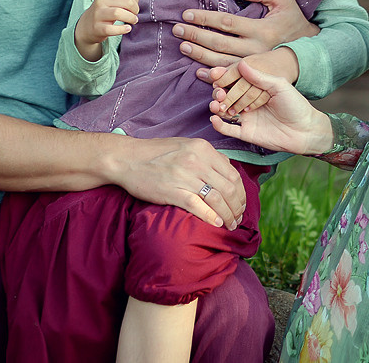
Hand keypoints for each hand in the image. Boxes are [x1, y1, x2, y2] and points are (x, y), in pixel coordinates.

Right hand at [74, 0, 138, 60]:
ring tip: (133, 21)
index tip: (133, 6)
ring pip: (118, 13)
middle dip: (135, 9)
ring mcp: (98, 14)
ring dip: (131, 18)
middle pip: (127, 1)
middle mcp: (101, 0)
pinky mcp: (98, 27)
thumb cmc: (104, 10)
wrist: (87, 25)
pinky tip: (127, 29)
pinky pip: (112, 29)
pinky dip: (123, 29)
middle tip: (135, 14)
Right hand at [112, 135, 245, 228]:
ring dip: (228, 215)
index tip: (241, 203)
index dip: (241, 192)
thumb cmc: (156, 152)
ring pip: (217, 199)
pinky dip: (211, 217)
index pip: (233, 173)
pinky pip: (198, 206)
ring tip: (230, 224)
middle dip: (238, 206)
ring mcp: (185, 176)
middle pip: (229, 188)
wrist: (127, 158)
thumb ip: (207, 155)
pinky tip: (216, 224)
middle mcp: (197, 161)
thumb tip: (227, 166)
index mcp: (203, 148)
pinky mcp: (172, 191)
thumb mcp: (186, 145)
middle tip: (238, 217)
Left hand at [174, 0, 316, 76]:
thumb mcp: (284, 0)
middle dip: (196, 35)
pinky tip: (197, 71)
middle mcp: (256, 50)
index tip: (187, 14)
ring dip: (199, 54)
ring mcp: (253, 66)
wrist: (307, 53)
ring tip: (183, 46)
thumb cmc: (293, 21)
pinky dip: (211, 75)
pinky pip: (229, 77)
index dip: (205, 18)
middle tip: (177, 30)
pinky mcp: (252, 76)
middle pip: (219, 43)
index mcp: (262, 30)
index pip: (227, 22)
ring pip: (221, 62)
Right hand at [209, 59, 331, 154]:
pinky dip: (219, 125)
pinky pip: (228, 129)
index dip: (223, 78)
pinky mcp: (246, 133)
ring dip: (217, 107)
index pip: (235, 82)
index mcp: (255, 89)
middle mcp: (248, 103)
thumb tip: (241, 63)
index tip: (215, 74)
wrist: (305, 130)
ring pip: (224, 112)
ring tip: (216, 105)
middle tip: (219, 92)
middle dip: (219, 93)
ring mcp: (247, 118)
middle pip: (227, 97)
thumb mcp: (279, 86)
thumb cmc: (295, 105)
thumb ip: (259, 77)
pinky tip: (215, 118)